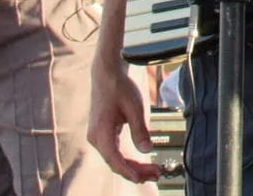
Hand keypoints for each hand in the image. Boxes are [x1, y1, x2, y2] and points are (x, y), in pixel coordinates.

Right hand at [88, 58, 160, 184]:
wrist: (108, 73)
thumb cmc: (119, 87)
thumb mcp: (134, 107)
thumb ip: (140, 130)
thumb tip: (146, 150)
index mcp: (100, 132)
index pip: (114, 159)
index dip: (128, 171)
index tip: (141, 178)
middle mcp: (96, 138)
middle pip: (116, 162)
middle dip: (136, 171)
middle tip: (156, 174)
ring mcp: (99, 137)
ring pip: (116, 158)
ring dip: (133, 166)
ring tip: (153, 171)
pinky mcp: (104, 134)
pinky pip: (116, 151)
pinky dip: (128, 158)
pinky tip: (142, 162)